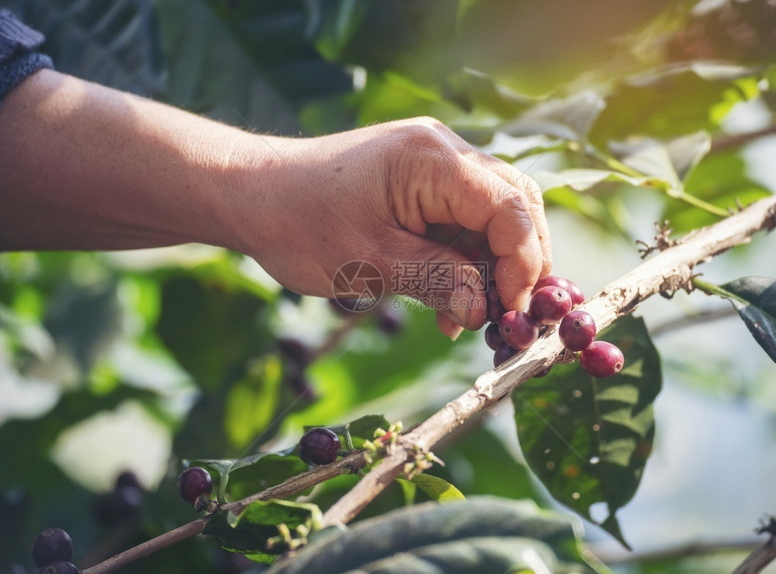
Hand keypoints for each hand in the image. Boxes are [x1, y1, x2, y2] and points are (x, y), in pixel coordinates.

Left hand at [235, 117, 551, 337]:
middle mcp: (443, 150)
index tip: (511, 314)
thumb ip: (437, 281)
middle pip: (515, 205)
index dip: (523, 266)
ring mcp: (433, 162)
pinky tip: (450, 301)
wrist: (252, 194)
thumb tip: (487, 310)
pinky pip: (463, 218)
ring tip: (472, 316)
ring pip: (494, 214)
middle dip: (519, 264)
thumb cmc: (299, 224)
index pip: (511, 210)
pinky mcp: (422, 179)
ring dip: (492, 266)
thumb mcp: (369, 263)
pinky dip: (466, 259)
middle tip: (507, 316)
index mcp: (432, 161)